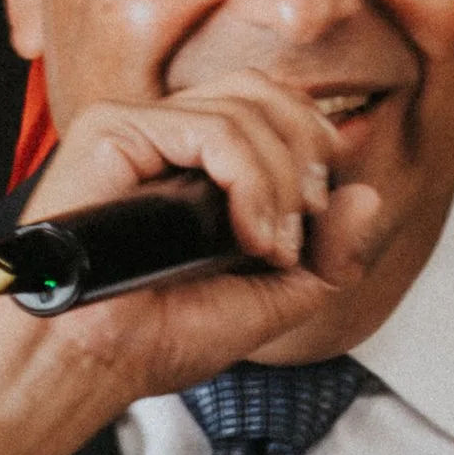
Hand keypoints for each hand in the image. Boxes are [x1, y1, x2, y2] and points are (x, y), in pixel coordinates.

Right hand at [0, 77, 387, 454]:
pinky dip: (251, 182)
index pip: (272, 107)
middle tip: (299, 228)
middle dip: (308, 157)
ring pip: (247, 107)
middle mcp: (169, 138)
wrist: (87, 362)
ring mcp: (140, 127)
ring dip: (281, 182)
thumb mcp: (269, 301)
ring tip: (267, 246)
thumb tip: (366, 194)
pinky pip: (212, 129)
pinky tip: (246, 234)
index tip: (315, 217)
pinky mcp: (113, 129)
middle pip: (266, 92)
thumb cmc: (152, 338)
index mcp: (197, 165)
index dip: (314, 144)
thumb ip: (327, 255)